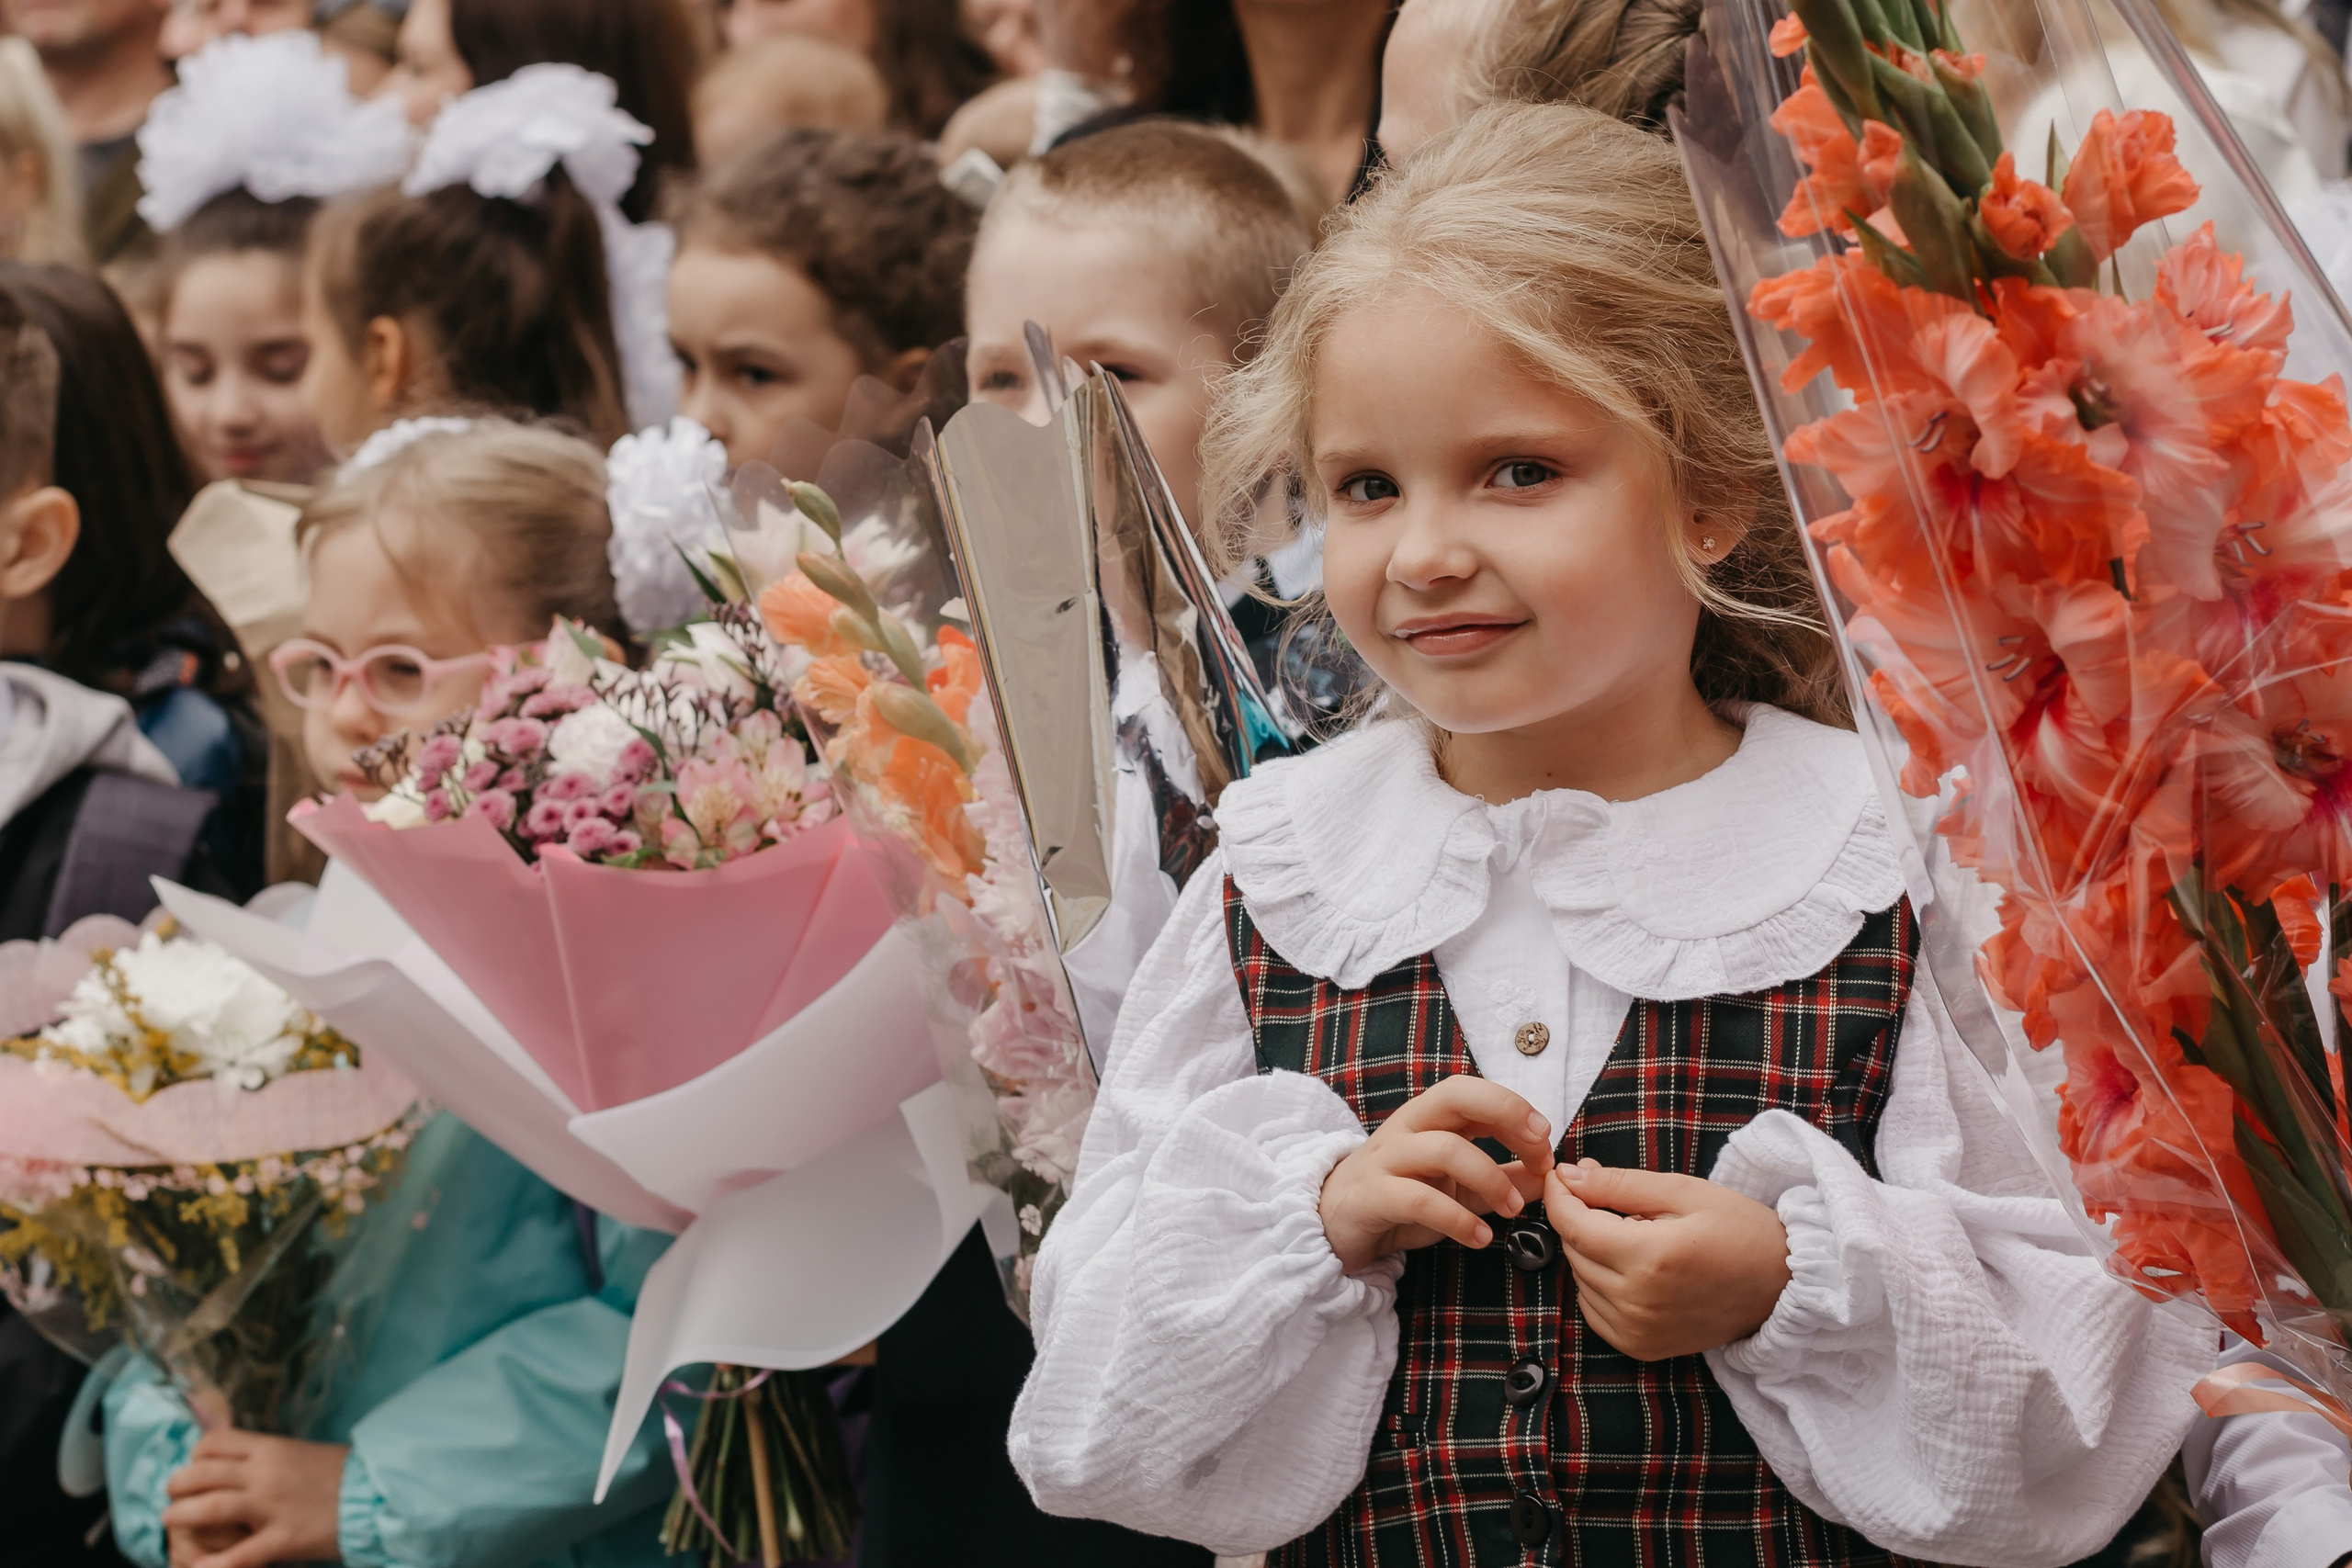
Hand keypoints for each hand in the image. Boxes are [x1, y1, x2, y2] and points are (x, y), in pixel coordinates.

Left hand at [162, 1429, 348, 1567]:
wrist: (381, 1495)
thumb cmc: (345, 1474)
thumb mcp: (304, 1453)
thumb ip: (271, 1458)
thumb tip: (243, 1463)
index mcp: (272, 1448)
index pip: (215, 1442)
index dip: (195, 1455)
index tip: (194, 1466)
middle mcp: (265, 1473)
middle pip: (202, 1474)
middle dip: (178, 1485)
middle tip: (173, 1496)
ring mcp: (271, 1507)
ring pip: (209, 1509)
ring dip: (181, 1516)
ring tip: (170, 1522)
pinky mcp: (282, 1540)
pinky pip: (237, 1556)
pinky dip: (211, 1565)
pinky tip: (195, 1567)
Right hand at [1320, 1074, 1555, 1273]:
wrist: (1333, 1225)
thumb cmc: (1400, 1198)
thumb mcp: (1459, 1188)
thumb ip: (1503, 1180)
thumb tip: (1551, 1177)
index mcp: (1429, 1118)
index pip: (1474, 1093)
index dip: (1515, 1109)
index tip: (1546, 1145)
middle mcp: (1408, 1128)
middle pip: (1456, 1096)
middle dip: (1506, 1115)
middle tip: (1539, 1153)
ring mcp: (1387, 1159)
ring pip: (1444, 1149)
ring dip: (1491, 1179)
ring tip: (1513, 1211)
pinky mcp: (1373, 1196)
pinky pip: (1419, 1200)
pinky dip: (1457, 1219)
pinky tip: (1480, 1237)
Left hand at [1547, 1158, 1791, 1360]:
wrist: (1782, 1285)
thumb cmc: (1739, 1229)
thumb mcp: (1682, 1191)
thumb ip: (1619, 1185)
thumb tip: (1569, 1176)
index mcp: (1651, 1258)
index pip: (1574, 1225)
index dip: (1559, 1195)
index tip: (1559, 1175)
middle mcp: (1639, 1301)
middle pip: (1574, 1251)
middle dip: (1580, 1218)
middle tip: (1606, 1195)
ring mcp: (1639, 1331)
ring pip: (1580, 1280)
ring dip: (1590, 1251)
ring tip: (1632, 1233)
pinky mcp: (1642, 1348)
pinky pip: (1594, 1310)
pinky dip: (1598, 1284)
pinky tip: (1629, 1266)